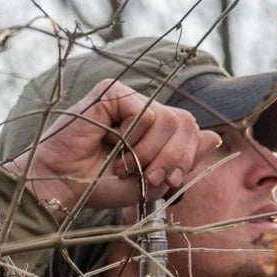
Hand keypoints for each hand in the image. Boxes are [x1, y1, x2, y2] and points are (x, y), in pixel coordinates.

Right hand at [5, 80, 219, 215]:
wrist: (62, 184)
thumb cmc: (98, 184)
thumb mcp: (150, 180)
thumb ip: (181, 160)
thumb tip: (215, 137)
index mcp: (149, 126)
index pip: (190, 129)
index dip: (186, 156)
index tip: (168, 181)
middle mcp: (139, 107)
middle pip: (185, 122)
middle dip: (173, 157)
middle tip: (147, 176)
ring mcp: (124, 97)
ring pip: (169, 119)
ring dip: (151, 152)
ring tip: (124, 164)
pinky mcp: (110, 92)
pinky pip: (147, 113)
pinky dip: (135, 137)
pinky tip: (112, 146)